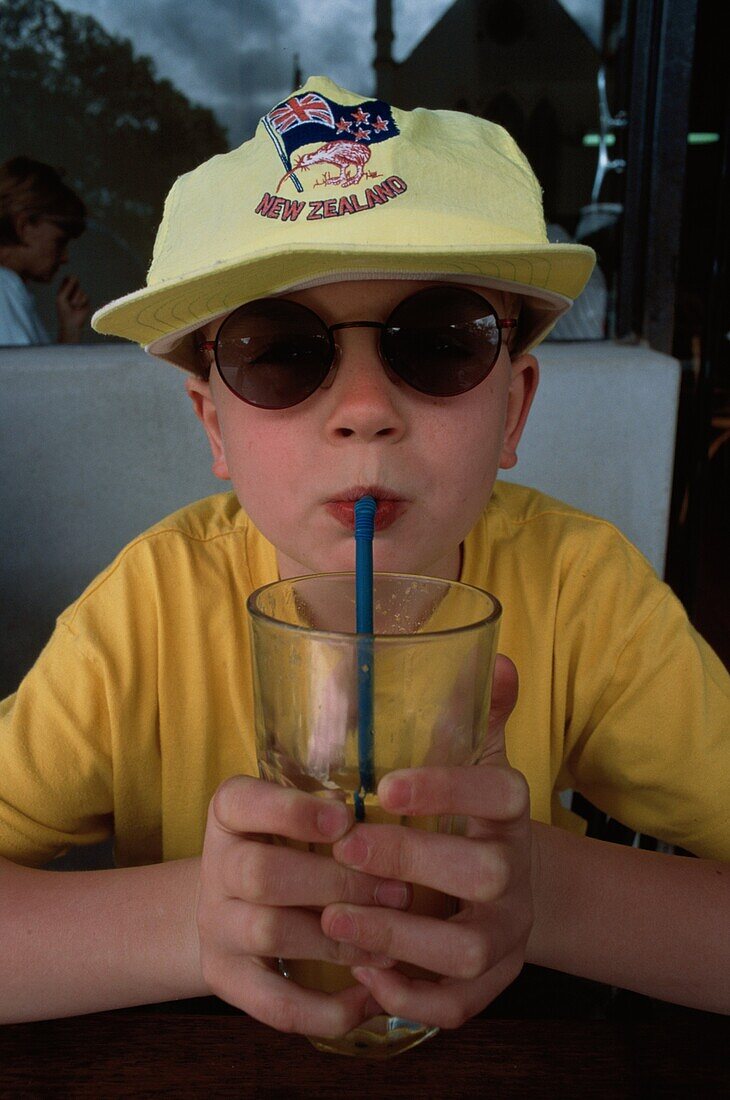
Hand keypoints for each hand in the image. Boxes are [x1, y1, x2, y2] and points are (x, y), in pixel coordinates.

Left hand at [55, 275, 89, 341]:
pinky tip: (79, 308)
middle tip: (68, 299)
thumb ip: (67, 286)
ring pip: (80, 290)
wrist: (71, 323)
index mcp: (64, 290)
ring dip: (76, 299)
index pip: (67, 279)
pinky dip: (81, 302)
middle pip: (75, 282)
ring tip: (73, 306)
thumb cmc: (63, 311)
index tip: (65, 288)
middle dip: (72, 290)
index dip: (68, 281)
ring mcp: (79, 296)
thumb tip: (74, 276)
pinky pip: (86, 296)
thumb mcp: (61, 297)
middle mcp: (72, 291)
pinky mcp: (86, 301)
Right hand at [196, 775, 411, 1035]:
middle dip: (335, 883)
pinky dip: (326, 1009)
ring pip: (269, 933)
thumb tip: (390, 831)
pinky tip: (371, 998)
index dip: (291, 812)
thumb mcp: (294, 817)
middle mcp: (215, 868)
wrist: (232, 903)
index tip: (345, 818)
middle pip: (261, 874)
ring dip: (338, 942)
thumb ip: (330, 815)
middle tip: (397, 891)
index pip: (240, 802)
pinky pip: (275, 1004)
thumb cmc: (286, 847)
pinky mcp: (227, 979)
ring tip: (391, 946)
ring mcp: (216, 926)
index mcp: (229, 815)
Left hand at [322, 655, 532, 1028]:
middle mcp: (517, 874)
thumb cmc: (469, 818)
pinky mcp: (491, 983)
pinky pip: (460, 1004)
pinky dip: (411, 995)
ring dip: (399, 935)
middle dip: (412, 862)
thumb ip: (477, 714)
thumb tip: (492, 658)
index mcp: (512, 813)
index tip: (384, 786)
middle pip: (484, 874)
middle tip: (347, 847)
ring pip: (469, 948)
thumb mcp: (475, 762)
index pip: (499, 793)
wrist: (508, 889)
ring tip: (333, 917)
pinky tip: (362, 972)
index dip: (447, 789)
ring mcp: (507, 934)